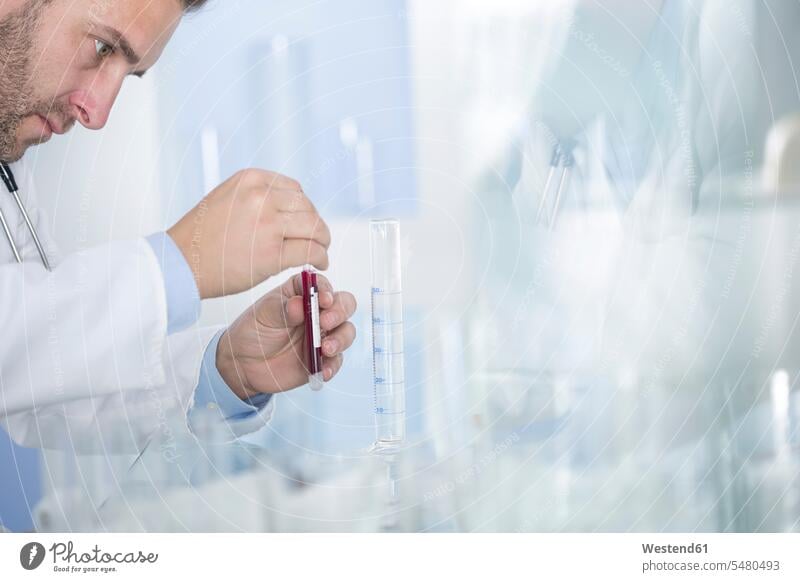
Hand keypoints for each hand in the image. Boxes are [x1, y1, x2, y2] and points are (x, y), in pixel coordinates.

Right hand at [167, 169, 330, 298]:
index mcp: (250, 179)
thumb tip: (287, 206)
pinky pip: (311, 250)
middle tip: (317, 238)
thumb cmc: (201, 237)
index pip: (294, 189)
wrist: (180, 263)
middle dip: (315, 224)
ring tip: (321, 250)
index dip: (304, 208)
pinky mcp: (272, 252)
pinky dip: (321, 257)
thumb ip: (254, 197)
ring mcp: (268, 224)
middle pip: (307, 207)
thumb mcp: (225, 198)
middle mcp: (261, 196)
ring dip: (322, 240)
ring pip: (314, 227)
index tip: (304, 221)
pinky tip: (320, 263)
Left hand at [215, 273, 356, 397]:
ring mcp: (322, 335)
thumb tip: (299, 304)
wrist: (244, 364)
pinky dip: (333, 365)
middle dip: (340, 312)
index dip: (326, 290)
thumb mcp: (263, 315)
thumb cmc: (253, 331)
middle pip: (344, 305)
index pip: (322, 285)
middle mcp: (317, 312)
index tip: (322, 300)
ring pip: (346, 331)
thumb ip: (282, 309)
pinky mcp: (323, 358)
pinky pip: (337, 360)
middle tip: (325, 322)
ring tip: (325, 349)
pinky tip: (323, 369)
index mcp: (302, 294)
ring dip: (341, 339)